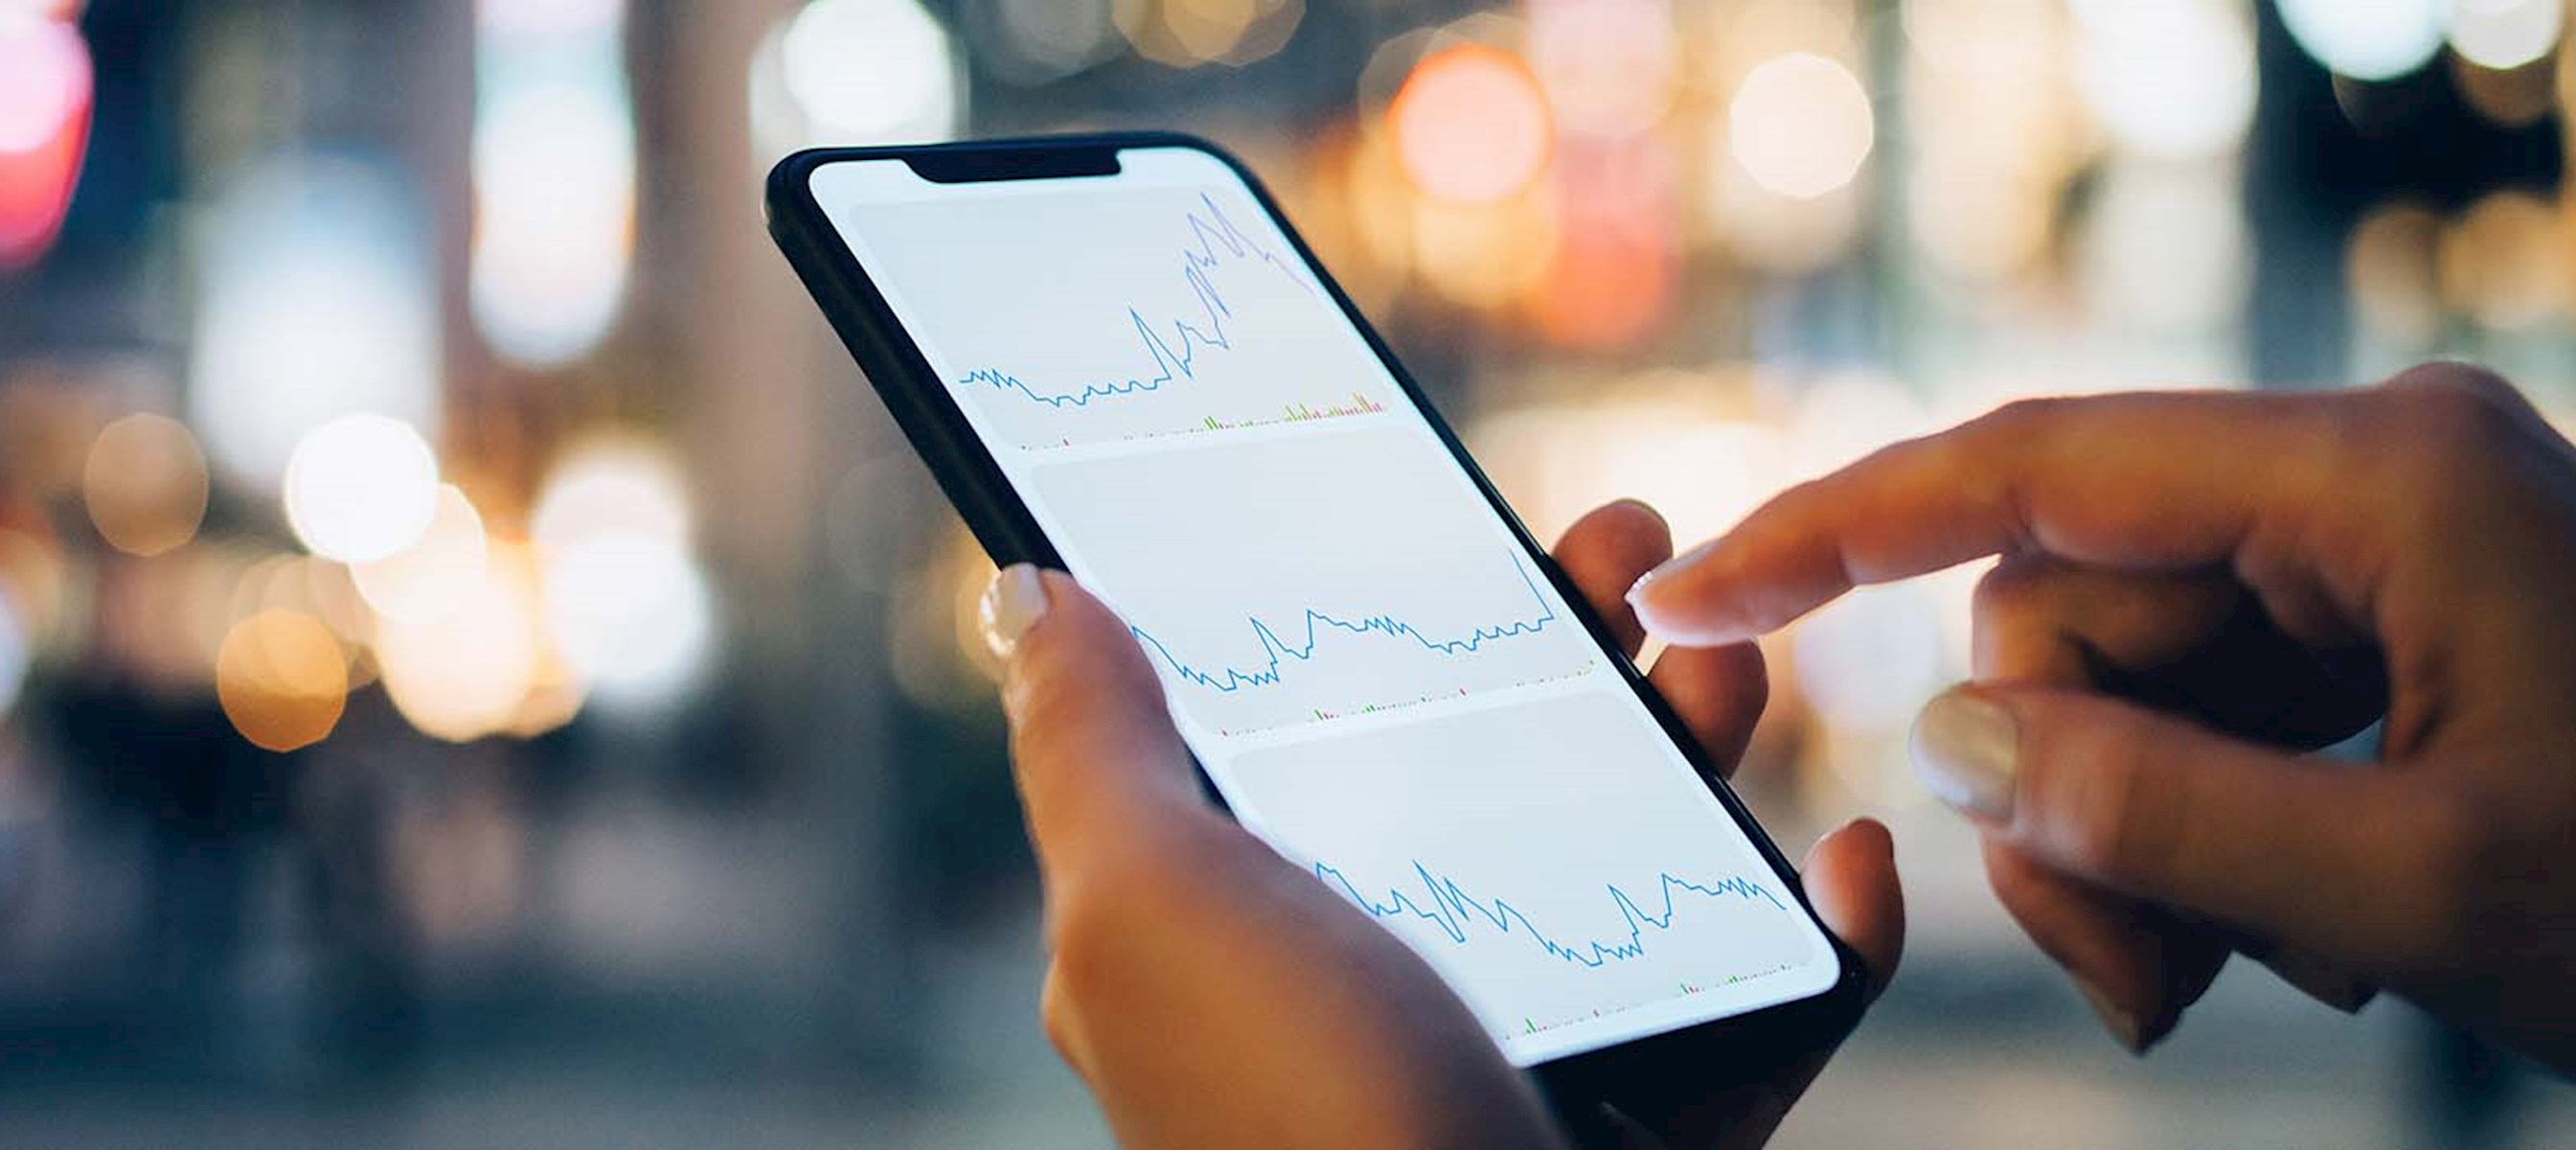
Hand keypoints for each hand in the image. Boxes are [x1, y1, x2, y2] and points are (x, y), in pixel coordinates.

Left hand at [979, 500, 1902, 1149]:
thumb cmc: (1297, 1126)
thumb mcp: (1152, 913)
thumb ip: (1093, 751)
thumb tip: (1031, 592)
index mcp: (1238, 928)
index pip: (1303, 722)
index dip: (1370, 597)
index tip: (1448, 500)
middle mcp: (1375, 983)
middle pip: (1488, 766)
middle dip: (1567, 639)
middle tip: (1631, 543)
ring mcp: (1524, 1053)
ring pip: (1635, 859)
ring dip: (1697, 742)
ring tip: (1738, 657)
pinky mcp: (1656, 1124)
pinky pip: (1764, 1009)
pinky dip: (1824, 934)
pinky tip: (1848, 863)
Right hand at [1628, 364, 2575, 1069]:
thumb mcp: (2416, 896)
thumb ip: (2156, 815)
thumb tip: (1959, 745)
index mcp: (2385, 479)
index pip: (2032, 471)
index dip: (1837, 532)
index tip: (1693, 588)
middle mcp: (2371, 478)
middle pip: (2074, 608)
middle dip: (2063, 796)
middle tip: (2137, 973)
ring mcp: (2385, 552)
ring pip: (2128, 678)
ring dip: (2135, 844)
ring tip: (2230, 976)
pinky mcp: (2394, 628)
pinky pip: (2209, 712)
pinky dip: (2202, 835)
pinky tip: (2292, 941)